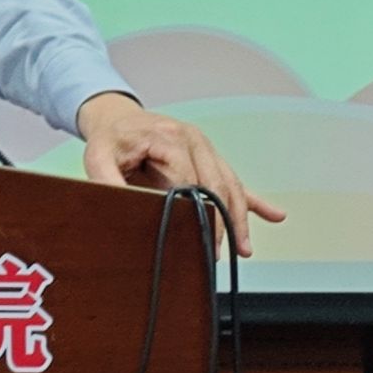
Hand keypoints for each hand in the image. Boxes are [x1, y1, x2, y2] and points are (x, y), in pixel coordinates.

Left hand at [75, 91, 286, 258]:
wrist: (119, 119)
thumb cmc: (111, 139)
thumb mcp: (97, 155)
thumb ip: (105, 179)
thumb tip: (120, 205)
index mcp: (168, 136)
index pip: (189, 180)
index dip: (191, 210)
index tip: (192, 237)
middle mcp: (192, 139)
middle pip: (216, 185)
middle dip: (219, 221)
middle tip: (214, 253)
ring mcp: (205, 148)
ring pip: (231, 186)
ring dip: (239, 219)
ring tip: (242, 249)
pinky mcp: (210, 159)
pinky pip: (236, 181)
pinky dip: (255, 201)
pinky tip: (275, 215)